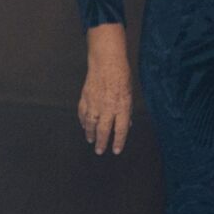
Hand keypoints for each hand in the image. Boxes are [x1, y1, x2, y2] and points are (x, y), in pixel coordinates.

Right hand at [78, 24, 133, 155]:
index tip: (115, 150)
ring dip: (90, 134)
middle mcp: (108, 108)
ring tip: (90, 140)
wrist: (106, 62)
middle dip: (101, 142)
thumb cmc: (122, 76)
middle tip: (99, 151)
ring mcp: (95, 103)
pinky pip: (83, 113)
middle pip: (103, 130)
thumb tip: (126, 124)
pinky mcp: (85, 98)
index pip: (120, 130)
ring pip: (91, 124)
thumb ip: (127, 110)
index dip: (118, 142)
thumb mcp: (129, 94)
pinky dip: (83, 121)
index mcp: (122, 107)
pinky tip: (84, 125)